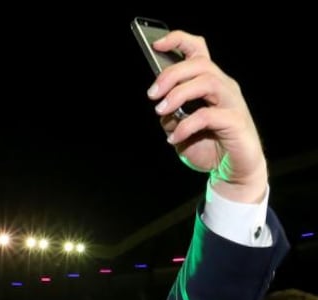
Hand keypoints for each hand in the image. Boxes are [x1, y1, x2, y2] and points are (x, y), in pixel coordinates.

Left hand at [148, 31, 266, 203]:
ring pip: (207, 81)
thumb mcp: (178, 128)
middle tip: (152, 94)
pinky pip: (208, 115)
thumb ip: (169, 113)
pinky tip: (174, 138)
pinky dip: (186, 125)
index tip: (156, 44)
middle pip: (200, 64)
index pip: (198, 51)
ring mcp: (232, 102)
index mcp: (208, 82)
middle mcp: (223, 87)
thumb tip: (160, 104)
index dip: (179, 40)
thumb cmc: (206, 145)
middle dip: (171, 74)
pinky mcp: (236, 122)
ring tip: (161, 111)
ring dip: (178, 94)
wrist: (231, 171)